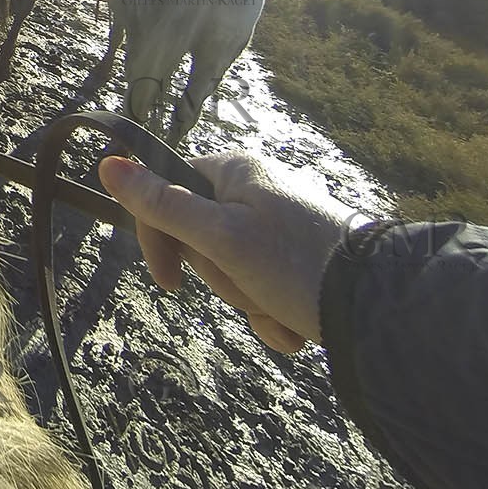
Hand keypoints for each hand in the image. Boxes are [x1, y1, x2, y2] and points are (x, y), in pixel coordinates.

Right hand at [99, 152, 355, 351]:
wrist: (379, 307)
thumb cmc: (296, 264)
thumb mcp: (219, 237)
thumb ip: (163, 204)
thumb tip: (108, 164)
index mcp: (235, 171)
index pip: (166, 193)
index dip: (159, 240)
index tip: (171, 283)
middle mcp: (258, 191)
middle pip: (199, 239)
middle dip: (220, 278)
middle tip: (249, 284)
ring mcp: (281, 228)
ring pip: (231, 271)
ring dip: (249, 301)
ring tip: (280, 308)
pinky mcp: (302, 261)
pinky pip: (263, 289)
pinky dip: (273, 313)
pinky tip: (295, 324)